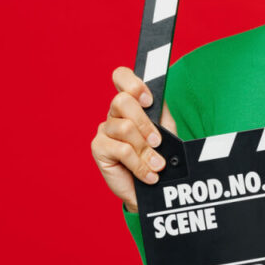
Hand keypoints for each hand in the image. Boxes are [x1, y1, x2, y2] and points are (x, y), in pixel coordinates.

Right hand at [91, 66, 177, 212]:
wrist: (151, 187)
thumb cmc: (158, 155)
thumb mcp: (166, 131)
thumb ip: (162, 112)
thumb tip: (159, 98)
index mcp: (131, 103)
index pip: (122, 77)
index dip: (133, 84)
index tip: (149, 100)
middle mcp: (114, 113)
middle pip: (121, 101)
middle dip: (144, 123)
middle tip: (158, 141)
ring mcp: (104, 129)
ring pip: (125, 128)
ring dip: (145, 150)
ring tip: (157, 165)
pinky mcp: (98, 148)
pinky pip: (121, 150)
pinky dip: (139, 165)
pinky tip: (148, 175)